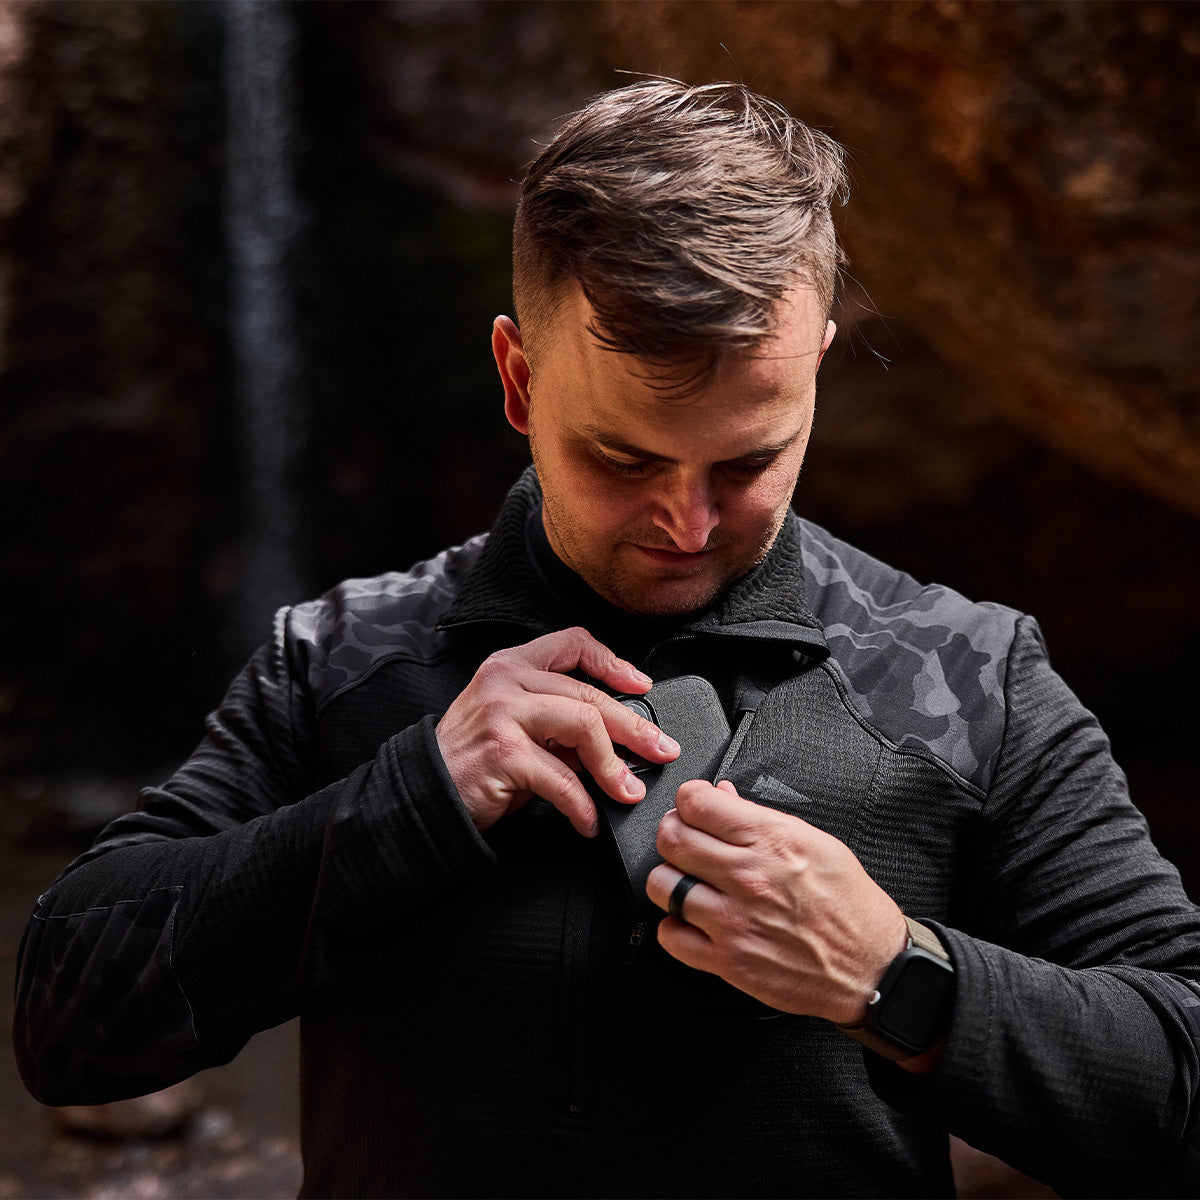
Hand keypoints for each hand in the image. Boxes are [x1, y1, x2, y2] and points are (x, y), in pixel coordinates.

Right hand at [435, 627, 679, 836]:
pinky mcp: (503, 752)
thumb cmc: (474, 762)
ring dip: (614, 766)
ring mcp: (503, 713)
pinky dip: (583, 805)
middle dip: (634, 727)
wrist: (426, 795)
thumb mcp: (516, 726)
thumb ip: (560, 723)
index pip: (573, 643)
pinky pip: (562, 778)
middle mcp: (506, 680)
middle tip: (660, 751)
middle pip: (589, 694)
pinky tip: (588, 820)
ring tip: (628, 791)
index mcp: (511, 665)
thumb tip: (621, 739)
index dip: (613, 663)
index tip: (642, 687)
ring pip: (583, 726)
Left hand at [646, 780, 906, 1024]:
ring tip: (685, 881)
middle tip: (682, 840)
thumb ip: (761, 818)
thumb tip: (723, 795)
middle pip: (672, 839)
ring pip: (661, 885)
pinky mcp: (729, 961)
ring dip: (668, 880)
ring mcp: (735, 920)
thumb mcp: (815, 842)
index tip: (692, 807)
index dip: (688, 800)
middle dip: (672, 833)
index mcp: (773, 840)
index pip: (696, 803)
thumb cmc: (849, 904)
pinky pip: (670, 936)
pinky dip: (674, 927)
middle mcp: (749, 877)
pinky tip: (692, 920)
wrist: (872, 966)